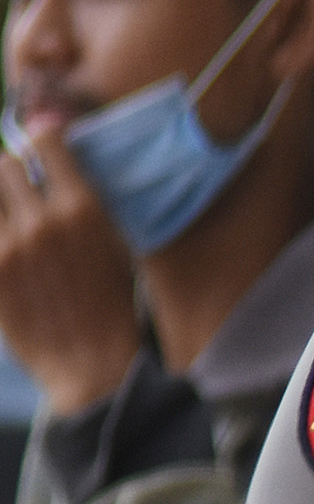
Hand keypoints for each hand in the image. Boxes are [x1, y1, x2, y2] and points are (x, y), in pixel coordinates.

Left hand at [0, 123, 144, 416]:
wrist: (91, 363)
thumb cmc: (109, 305)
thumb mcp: (112, 245)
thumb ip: (81, 204)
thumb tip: (54, 169)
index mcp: (83, 210)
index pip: (45, 143)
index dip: (39, 139)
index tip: (39, 144)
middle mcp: (43, 221)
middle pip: (3, 165)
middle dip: (9, 175)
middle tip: (18, 194)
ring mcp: (10, 247)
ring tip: (13, 225)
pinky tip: (10, 251)